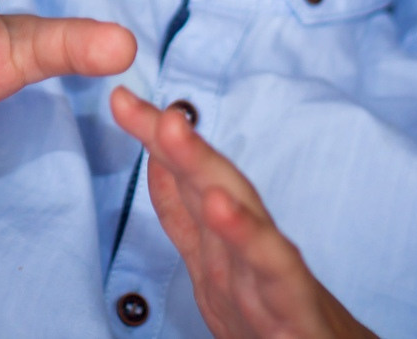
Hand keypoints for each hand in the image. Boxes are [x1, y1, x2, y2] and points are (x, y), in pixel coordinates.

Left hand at [110, 88, 375, 338]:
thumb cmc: (287, 319)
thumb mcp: (225, 269)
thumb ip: (189, 221)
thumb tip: (158, 164)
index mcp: (221, 249)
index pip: (183, 186)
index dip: (152, 141)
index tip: (121, 99)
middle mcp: (244, 256)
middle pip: (206, 184)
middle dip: (169, 140)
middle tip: (128, 101)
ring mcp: (270, 278)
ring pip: (235, 213)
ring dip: (200, 166)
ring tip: (171, 126)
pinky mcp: (295, 307)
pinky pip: (270, 267)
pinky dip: (246, 233)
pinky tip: (219, 204)